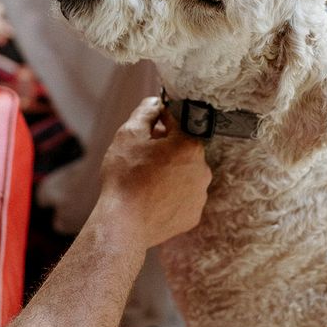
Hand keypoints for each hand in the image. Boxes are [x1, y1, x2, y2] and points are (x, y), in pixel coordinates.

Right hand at [96, 96, 210, 249]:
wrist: (123, 224)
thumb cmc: (125, 176)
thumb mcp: (129, 134)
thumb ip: (145, 112)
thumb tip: (156, 102)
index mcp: (190, 146)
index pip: (178, 122)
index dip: (159, 123)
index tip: (146, 131)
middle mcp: (203, 169)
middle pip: (183, 150)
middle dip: (165, 149)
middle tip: (141, 158)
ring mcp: (199, 195)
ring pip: (184, 174)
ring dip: (169, 172)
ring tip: (145, 181)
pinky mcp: (193, 215)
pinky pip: (182, 197)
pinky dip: (170, 195)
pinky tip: (152, 198)